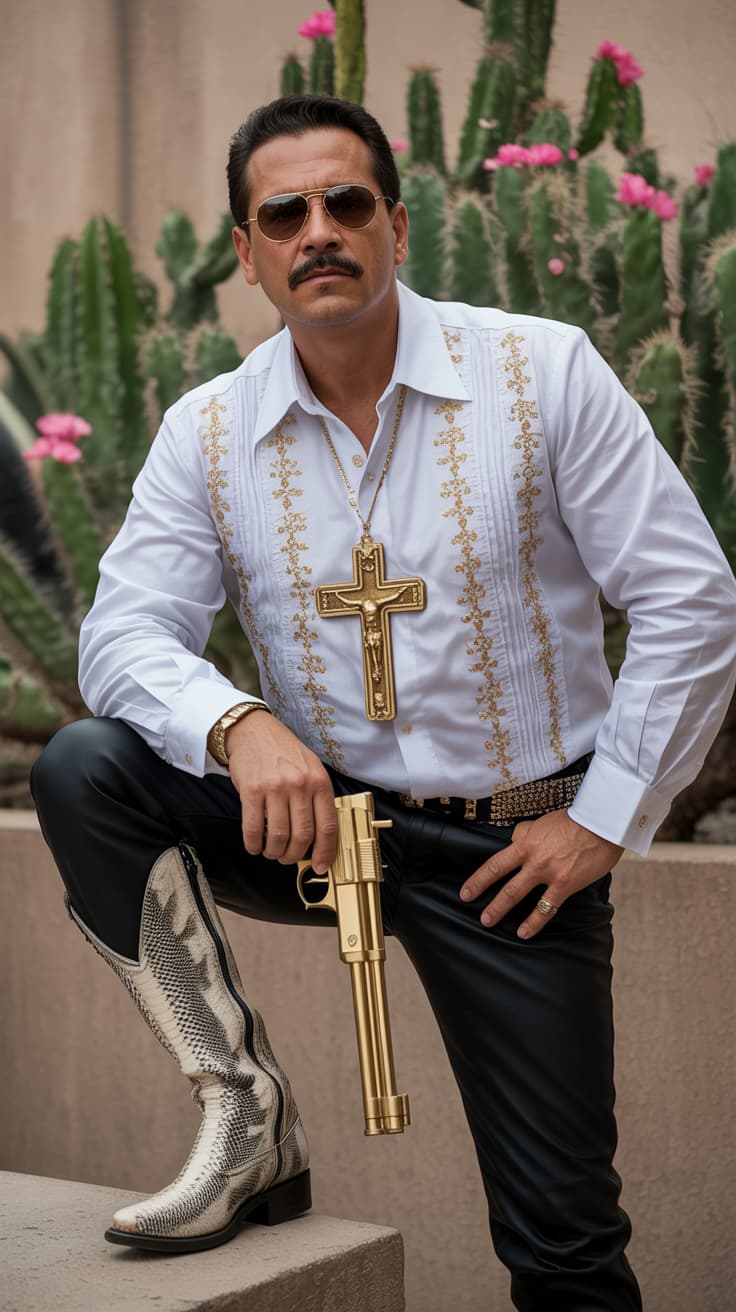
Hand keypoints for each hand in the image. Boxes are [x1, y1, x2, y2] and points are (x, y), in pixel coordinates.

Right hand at [226, 712, 336, 872]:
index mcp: (319, 781)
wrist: (253, 730)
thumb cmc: (283, 751)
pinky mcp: (252, 790)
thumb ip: (315, 798)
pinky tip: (255, 846)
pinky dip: (254, 844)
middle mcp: (300, 785)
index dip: (325, 852)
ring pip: (279, 836)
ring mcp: (275, 787)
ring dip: (274, 851)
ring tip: (271, 851)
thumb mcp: (310, 768)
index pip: (327, 826)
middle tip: (287, 858)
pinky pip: (254, 828)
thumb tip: (317, 837)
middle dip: (295, 855)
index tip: (320, 866)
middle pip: (303, 836)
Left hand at [458, 809, 622, 939]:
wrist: (600, 824)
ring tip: (490, 922)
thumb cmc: (574, 822)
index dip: (478, 880)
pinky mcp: (565, 884)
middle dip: (487, 899)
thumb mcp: (542, 823)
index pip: (495, 864)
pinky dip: (534, 922)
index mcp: (525, 842)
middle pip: (502, 883)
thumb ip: (527, 833)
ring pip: (517, 895)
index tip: (467, 892)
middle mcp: (532, 859)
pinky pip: (546, 908)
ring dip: (500, 910)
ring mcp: (548, 873)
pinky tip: (525, 932)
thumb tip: (515, 838)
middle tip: (477, 912)